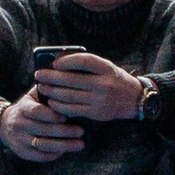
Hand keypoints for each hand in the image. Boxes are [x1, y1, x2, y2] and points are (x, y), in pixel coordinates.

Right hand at [0, 91, 82, 162]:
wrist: (5, 125)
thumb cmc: (28, 107)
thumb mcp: (32, 96)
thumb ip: (46, 91)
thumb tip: (65, 81)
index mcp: (23, 108)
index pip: (36, 111)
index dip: (52, 115)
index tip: (67, 116)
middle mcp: (19, 124)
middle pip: (43, 129)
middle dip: (64, 131)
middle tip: (81, 131)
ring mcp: (20, 140)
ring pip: (43, 145)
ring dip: (63, 145)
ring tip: (80, 144)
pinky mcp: (22, 153)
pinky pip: (40, 156)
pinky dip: (55, 154)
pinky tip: (67, 150)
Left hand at [32, 48, 148, 124]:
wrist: (135, 100)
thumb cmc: (115, 80)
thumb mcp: (107, 67)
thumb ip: (87, 65)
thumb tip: (58, 64)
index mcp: (107, 68)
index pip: (84, 61)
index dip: (66, 61)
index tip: (54, 62)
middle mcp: (104, 84)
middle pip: (72, 80)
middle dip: (51, 77)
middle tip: (39, 75)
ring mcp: (100, 100)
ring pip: (69, 96)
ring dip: (52, 92)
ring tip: (42, 88)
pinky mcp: (96, 113)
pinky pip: (72, 109)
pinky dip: (59, 105)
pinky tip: (52, 101)